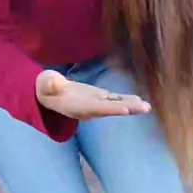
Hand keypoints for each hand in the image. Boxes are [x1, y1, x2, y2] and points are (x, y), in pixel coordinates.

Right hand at [36, 70, 150, 120]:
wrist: (48, 94)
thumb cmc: (45, 88)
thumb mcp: (45, 84)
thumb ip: (50, 84)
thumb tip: (54, 83)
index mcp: (78, 106)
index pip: (97, 108)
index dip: (111, 109)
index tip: (125, 110)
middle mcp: (90, 108)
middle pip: (111, 109)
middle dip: (128, 109)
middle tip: (145, 108)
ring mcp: (96, 103)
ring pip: (115, 105)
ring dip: (131, 106)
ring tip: (147, 107)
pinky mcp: (98, 98)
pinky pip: (114, 99)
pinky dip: (126, 99)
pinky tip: (138, 100)